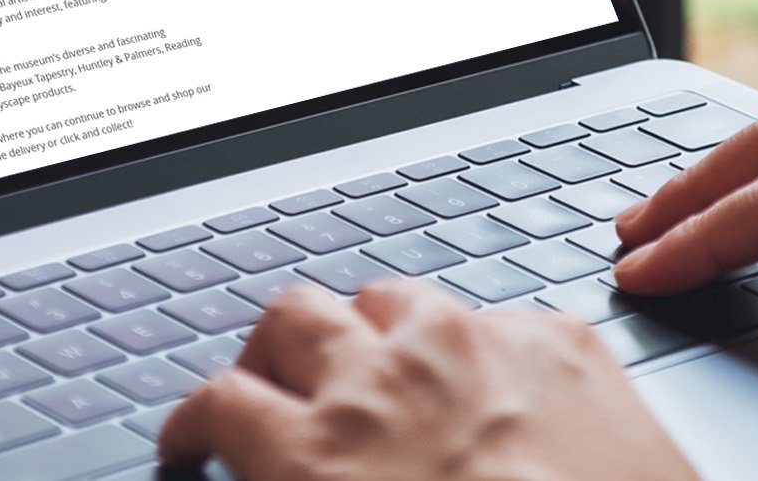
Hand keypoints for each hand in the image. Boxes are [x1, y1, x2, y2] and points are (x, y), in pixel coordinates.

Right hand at [158, 280, 697, 480]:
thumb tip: (277, 480)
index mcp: (324, 454)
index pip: (216, 400)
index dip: (193, 421)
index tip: (196, 438)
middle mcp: (389, 379)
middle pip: (289, 315)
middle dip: (273, 351)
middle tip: (281, 388)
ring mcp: (480, 345)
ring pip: (390, 294)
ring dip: (372, 331)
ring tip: (386, 372)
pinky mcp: (564, 342)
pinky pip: (496, 317)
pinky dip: (479, 348)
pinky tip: (496, 394)